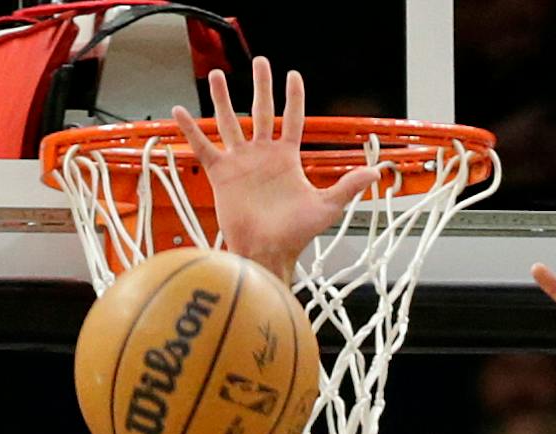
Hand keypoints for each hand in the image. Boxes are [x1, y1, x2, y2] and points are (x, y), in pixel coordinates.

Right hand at [171, 56, 386, 277]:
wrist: (267, 252)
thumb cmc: (296, 234)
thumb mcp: (326, 207)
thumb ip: (347, 185)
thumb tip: (376, 171)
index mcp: (287, 158)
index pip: (291, 119)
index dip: (293, 98)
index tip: (293, 75)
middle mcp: (263, 155)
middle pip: (261, 111)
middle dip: (261, 86)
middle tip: (260, 61)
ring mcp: (241, 162)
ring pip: (230, 122)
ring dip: (222, 99)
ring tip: (215, 75)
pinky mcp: (221, 174)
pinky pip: (203, 147)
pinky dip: (191, 130)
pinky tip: (179, 112)